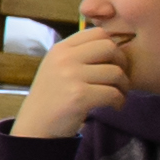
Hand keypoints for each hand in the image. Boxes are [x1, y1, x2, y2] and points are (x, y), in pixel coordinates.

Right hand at [12, 24, 134, 140]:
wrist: (36, 126)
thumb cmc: (53, 97)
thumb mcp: (57, 67)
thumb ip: (79, 53)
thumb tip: (114, 44)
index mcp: (60, 49)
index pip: (98, 32)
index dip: (113, 46)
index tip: (112, 62)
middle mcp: (64, 59)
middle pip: (110, 48)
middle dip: (122, 63)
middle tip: (119, 79)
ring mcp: (71, 77)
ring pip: (115, 72)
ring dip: (124, 86)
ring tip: (118, 95)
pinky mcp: (79, 97)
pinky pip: (113, 93)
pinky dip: (119, 101)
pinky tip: (115, 106)